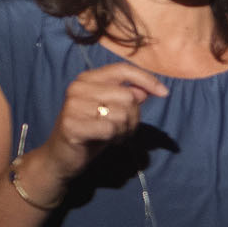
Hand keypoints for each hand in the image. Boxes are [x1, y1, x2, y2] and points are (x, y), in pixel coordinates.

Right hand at [37, 62, 169, 178]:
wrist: (62, 157)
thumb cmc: (92, 132)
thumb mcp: (113, 111)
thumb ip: (128, 97)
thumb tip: (146, 90)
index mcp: (88, 78)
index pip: (122, 69)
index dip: (147, 79)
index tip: (164, 93)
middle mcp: (78, 87)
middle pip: (128, 96)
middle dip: (134, 117)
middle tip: (123, 129)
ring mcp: (73, 105)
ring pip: (122, 114)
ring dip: (124, 130)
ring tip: (113, 135)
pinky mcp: (72, 125)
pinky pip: (110, 129)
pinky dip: (114, 138)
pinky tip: (105, 141)